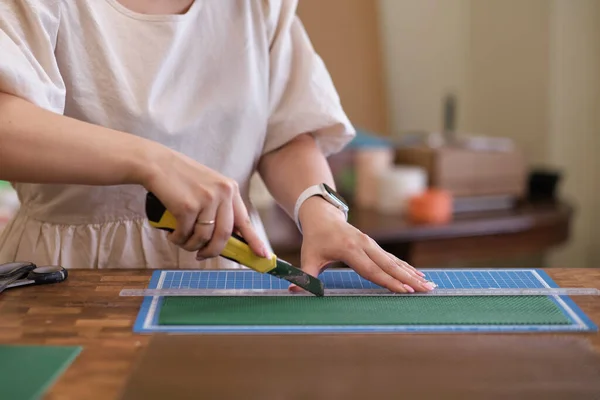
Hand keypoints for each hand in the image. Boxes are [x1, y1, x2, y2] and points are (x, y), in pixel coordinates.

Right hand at [140, 147, 268, 259]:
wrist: (157, 163)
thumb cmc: (181, 178)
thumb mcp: (209, 187)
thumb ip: (220, 207)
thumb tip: (225, 238)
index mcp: (230, 189)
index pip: (245, 220)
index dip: (254, 241)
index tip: (263, 255)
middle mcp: (222, 193)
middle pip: (224, 235)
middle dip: (213, 251)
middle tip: (202, 255)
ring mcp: (206, 199)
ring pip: (203, 238)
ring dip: (190, 245)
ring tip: (181, 240)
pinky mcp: (187, 207)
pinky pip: (185, 235)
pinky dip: (177, 239)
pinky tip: (172, 234)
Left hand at [292, 197, 434, 292]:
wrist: (322, 216)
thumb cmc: (315, 239)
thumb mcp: (308, 256)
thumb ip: (305, 275)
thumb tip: (294, 290)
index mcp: (349, 250)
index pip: (371, 269)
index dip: (388, 281)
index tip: (404, 290)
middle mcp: (364, 245)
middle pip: (390, 265)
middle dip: (409, 278)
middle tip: (426, 289)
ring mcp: (371, 244)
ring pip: (394, 261)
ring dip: (412, 273)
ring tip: (429, 285)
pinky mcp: (374, 246)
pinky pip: (392, 258)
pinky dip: (406, 267)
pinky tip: (418, 276)